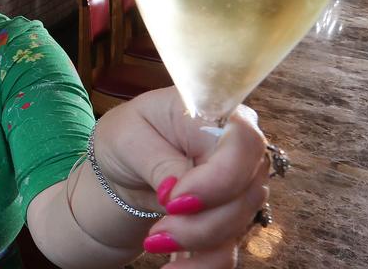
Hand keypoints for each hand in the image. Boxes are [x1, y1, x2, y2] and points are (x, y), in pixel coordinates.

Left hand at [97, 88, 269, 266]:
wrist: (120, 171)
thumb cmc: (125, 139)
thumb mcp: (127, 137)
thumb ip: (158, 160)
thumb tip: (179, 191)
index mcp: (214, 113)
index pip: (245, 142)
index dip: (219, 178)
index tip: (173, 200)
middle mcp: (237, 150)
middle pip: (247, 192)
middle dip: (201, 223)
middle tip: (157, 232)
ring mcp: (238, 186)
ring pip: (239, 226)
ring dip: (197, 245)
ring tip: (153, 243)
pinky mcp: (229, 218)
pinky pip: (228, 250)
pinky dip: (200, 265)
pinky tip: (170, 268)